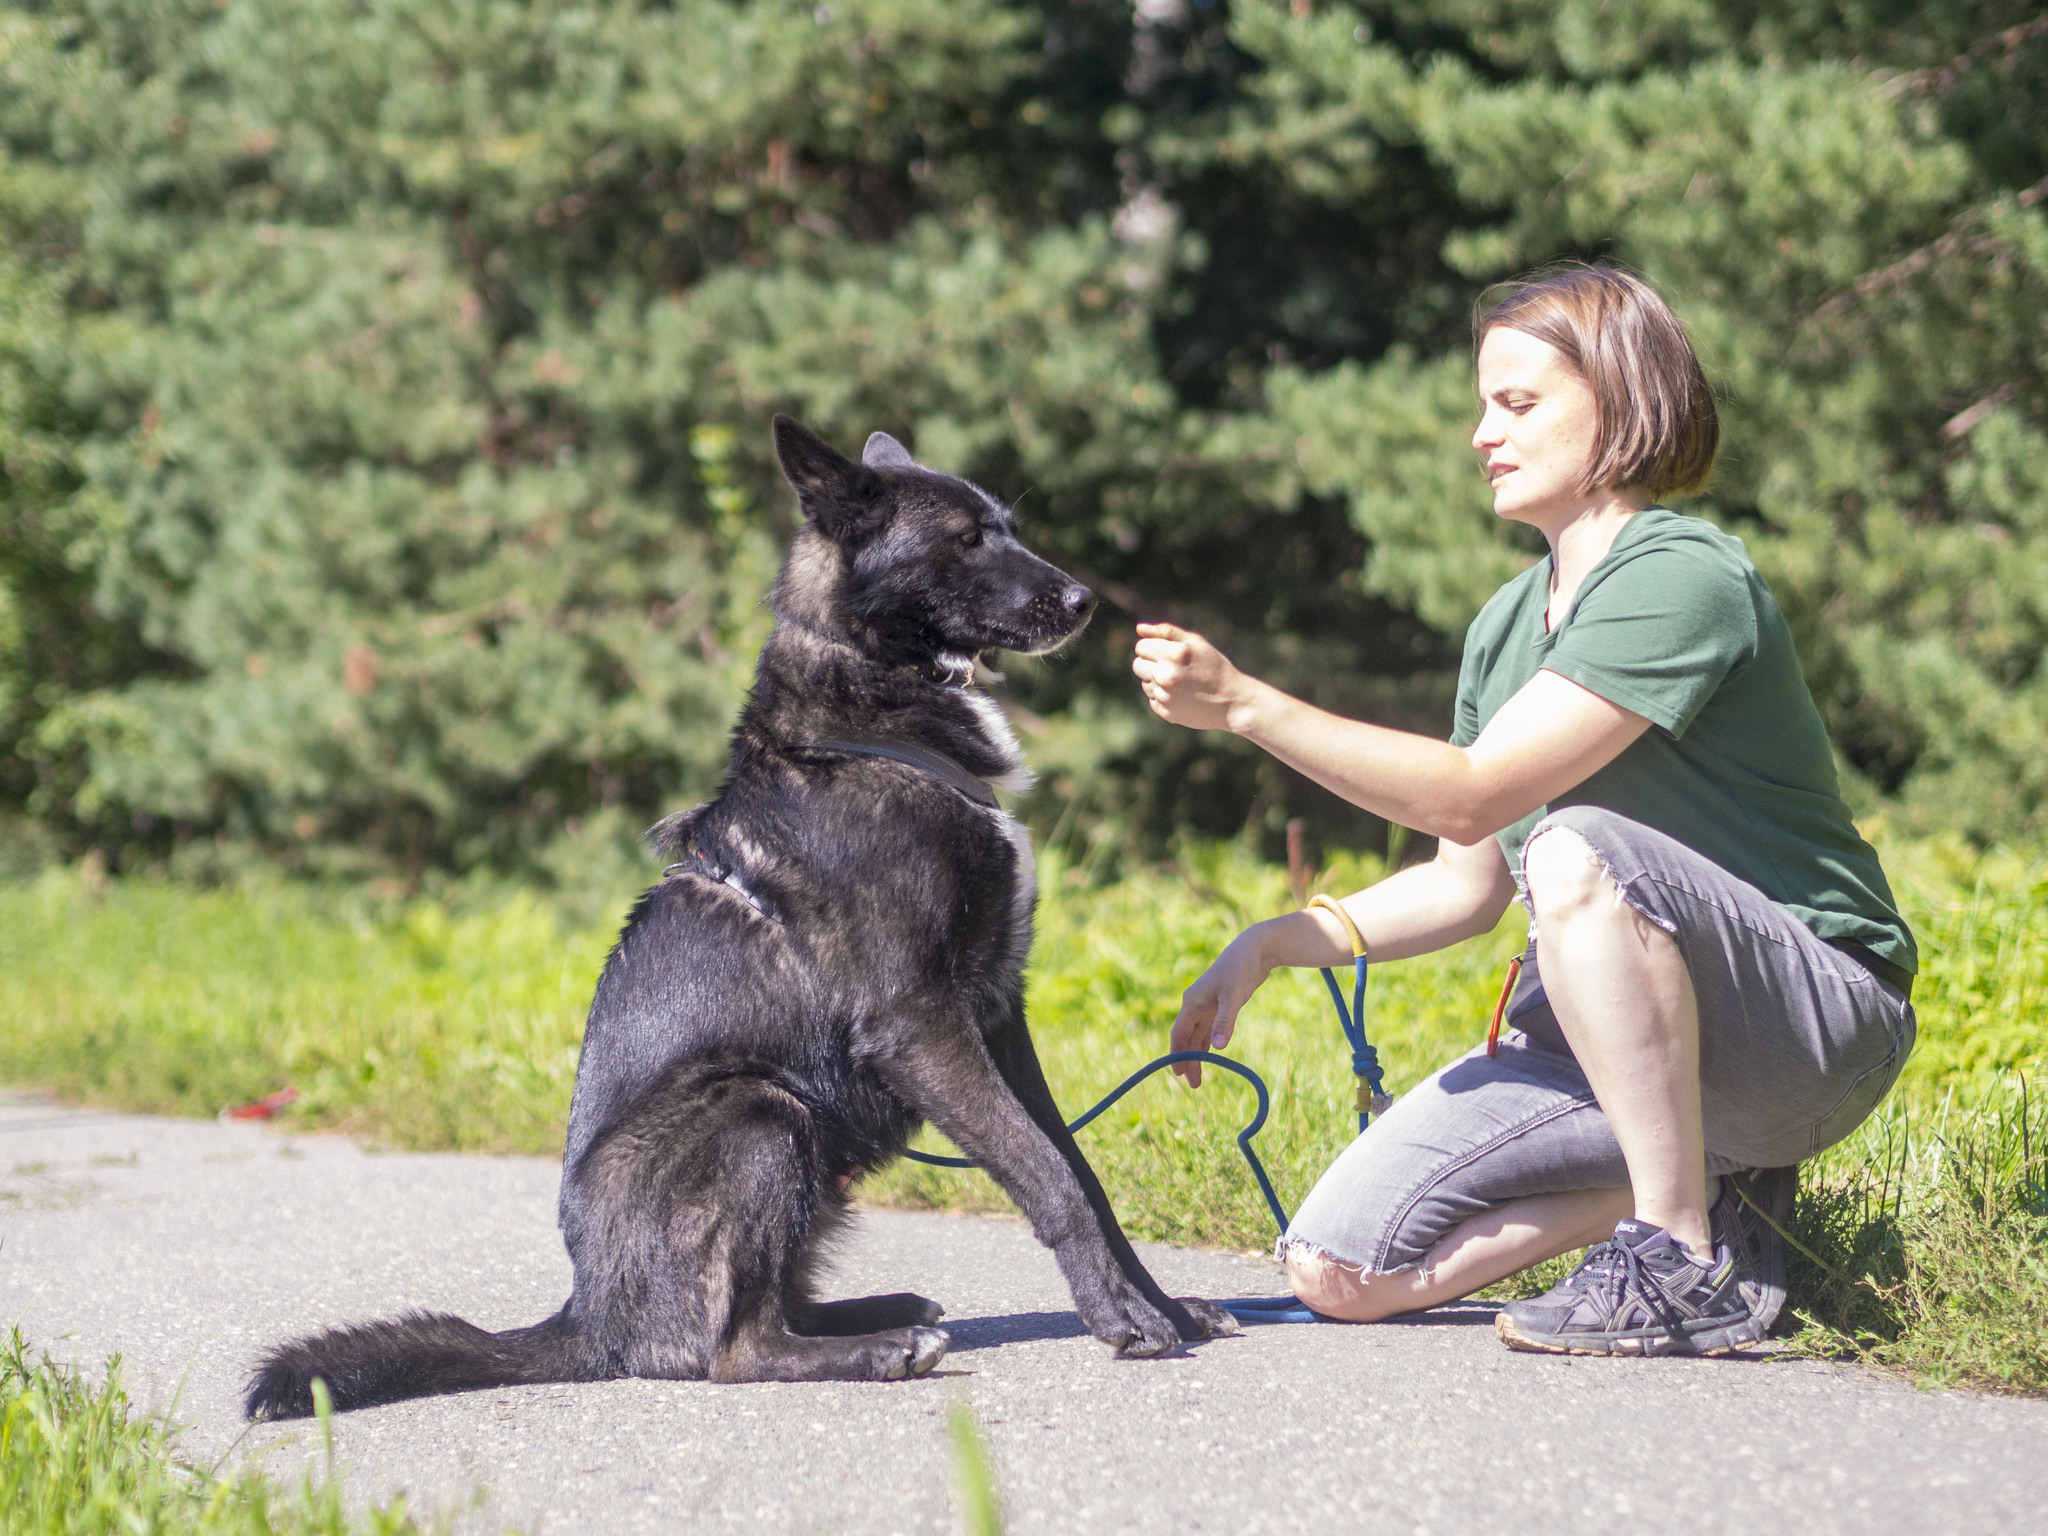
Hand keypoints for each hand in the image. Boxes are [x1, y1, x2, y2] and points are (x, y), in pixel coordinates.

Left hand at [1131, 622, 1253, 731]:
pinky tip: (1182, 696)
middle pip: (1137, 664)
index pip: (1141, 647)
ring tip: (1180, 682)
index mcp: (1174, 654)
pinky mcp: (1165, 712)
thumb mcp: (1196, 643)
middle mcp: (1166, 674)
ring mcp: (1165, 695)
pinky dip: (1163, 696)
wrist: (1231, 701)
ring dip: (1156, 680)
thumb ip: (1166, 632)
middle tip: (1172, 667)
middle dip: (1150, 663)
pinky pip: (1152, 699)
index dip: (1152, 647)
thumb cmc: (1214, 666)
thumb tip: (1139, 628)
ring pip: (1144, 682)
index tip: (1166, 652)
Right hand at [1168, 927, 1271, 1086]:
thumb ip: (1225, 1021)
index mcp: (1192, 1002)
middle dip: (1189, 1060)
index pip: (1179, 1034)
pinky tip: (1212, 1053)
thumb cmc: (1241, 969)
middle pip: (1187, 1038)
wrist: (1255, 949)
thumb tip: (1219, 1047)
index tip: (1178, 1074)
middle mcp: (1195, 1004)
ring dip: (1198, 1054)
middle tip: (1193, 1084)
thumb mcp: (1233, 996)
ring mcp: (1207, 1004)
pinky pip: (1208, 1028)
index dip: (1177, 1054)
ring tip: (1199, 1077)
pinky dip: (1208, 1042)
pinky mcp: (1220, 1003)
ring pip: (1198, 1035)